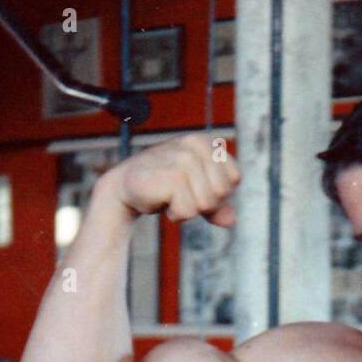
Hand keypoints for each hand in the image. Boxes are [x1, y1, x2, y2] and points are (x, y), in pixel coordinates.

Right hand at [105, 132, 239, 226]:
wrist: (126, 187)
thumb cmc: (164, 187)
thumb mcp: (196, 193)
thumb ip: (218, 206)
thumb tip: (230, 220)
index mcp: (206, 142)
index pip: (234, 178)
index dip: (218, 193)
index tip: (195, 187)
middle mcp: (195, 145)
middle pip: (222, 193)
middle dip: (204, 203)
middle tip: (181, 194)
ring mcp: (183, 158)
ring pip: (207, 204)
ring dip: (189, 210)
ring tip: (171, 197)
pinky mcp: (171, 175)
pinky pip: (189, 211)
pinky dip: (176, 214)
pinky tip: (162, 201)